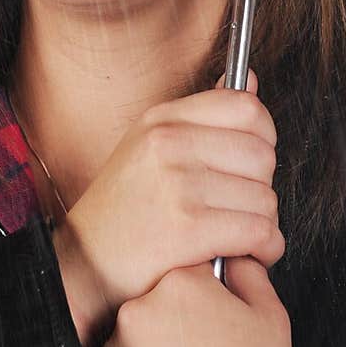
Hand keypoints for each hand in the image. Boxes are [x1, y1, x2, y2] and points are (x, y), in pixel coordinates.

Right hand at [53, 72, 283, 342]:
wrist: (80, 268)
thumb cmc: (121, 213)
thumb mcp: (150, 148)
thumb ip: (202, 116)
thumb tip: (250, 78)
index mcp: (161, 119)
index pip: (246, 108)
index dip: (264, 139)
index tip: (252, 166)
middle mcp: (167, 143)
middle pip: (262, 154)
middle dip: (262, 188)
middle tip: (241, 208)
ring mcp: (176, 183)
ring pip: (265, 198)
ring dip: (264, 225)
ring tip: (239, 236)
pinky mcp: (186, 227)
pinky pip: (258, 232)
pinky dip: (264, 249)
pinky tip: (246, 256)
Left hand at [95, 256, 318, 346]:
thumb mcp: (270, 314)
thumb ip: (248, 273)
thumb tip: (232, 257)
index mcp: (179, 284)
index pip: (182, 274)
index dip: (200, 298)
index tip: (211, 321)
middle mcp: (139, 311)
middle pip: (152, 307)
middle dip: (173, 327)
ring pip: (130, 345)